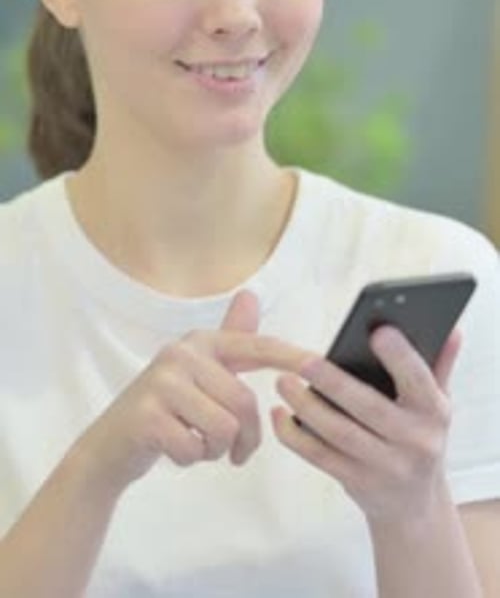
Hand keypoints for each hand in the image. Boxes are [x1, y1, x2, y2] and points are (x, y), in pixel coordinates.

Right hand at [71, 290, 313, 495]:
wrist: (109, 444)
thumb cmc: (165, 409)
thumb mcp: (198, 373)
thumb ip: (229, 340)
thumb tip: (251, 295)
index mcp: (201, 342)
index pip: (256, 346)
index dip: (290, 356)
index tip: (319, 364)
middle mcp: (181, 354)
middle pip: (244, 402)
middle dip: (246, 439)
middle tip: (233, 452)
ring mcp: (161, 383)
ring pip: (224, 428)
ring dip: (215, 450)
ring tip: (197, 443)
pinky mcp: (147, 416)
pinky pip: (196, 449)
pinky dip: (191, 460)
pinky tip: (174, 449)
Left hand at [271, 326, 461, 522]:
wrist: (414, 504)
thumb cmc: (418, 435)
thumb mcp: (436, 403)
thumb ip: (438, 364)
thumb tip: (450, 329)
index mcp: (433, 412)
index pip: (419, 379)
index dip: (400, 357)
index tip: (377, 332)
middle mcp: (415, 442)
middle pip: (369, 408)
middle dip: (334, 383)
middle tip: (302, 361)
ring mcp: (386, 467)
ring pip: (339, 434)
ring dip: (306, 407)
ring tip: (282, 381)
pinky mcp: (357, 483)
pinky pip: (319, 457)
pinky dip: (294, 436)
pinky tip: (278, 415)